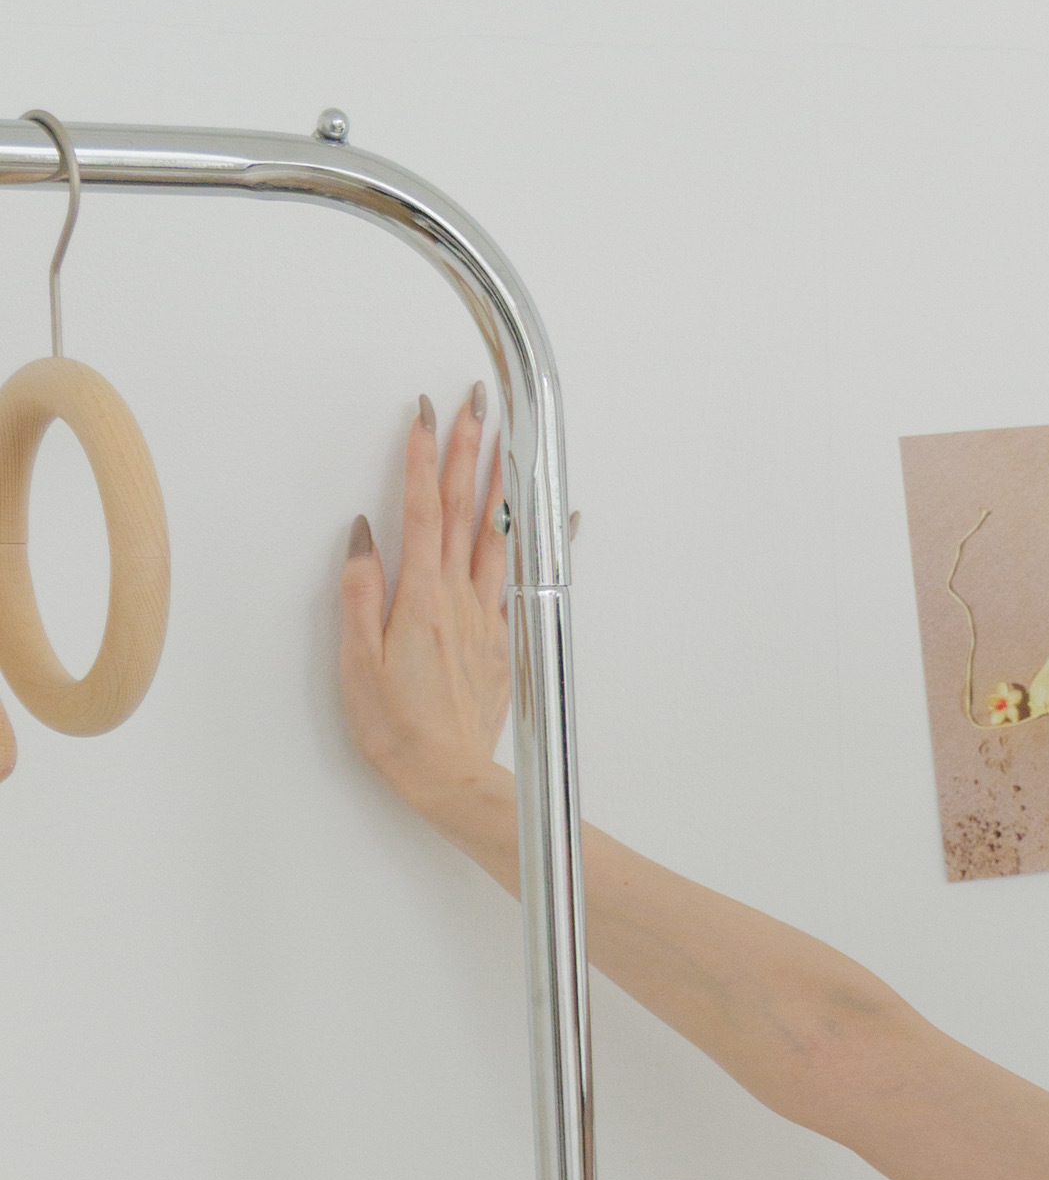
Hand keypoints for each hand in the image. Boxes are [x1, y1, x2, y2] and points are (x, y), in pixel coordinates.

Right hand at [338, 388, 511, 818]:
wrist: (447, 778)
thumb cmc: (396, 728)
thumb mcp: (356, 659)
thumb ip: (360, 591)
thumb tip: (364, 536)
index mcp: (420, 597)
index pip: (419, 509)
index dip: (420, 456)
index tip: (422, 412)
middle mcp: (460, 598)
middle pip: (463, 509)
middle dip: (469, 449)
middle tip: (475, 401)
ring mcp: (487, 617)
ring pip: (497, 534)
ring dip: (501, 482)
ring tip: (509, 436)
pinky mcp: (503, 641)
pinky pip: (526, 577)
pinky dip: (545, 540)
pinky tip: (560, 514)